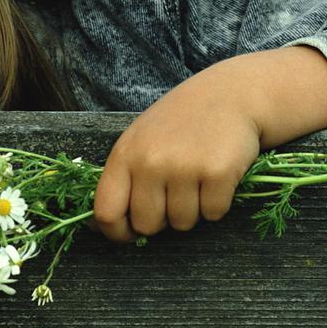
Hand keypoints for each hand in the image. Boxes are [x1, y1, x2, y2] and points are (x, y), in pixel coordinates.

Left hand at [93, 73, 260, 241]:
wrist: (230, 95)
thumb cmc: (180, 122)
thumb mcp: (140, 141)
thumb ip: (122, 178)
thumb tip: (96, 225)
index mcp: (125, 154)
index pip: (106, 212)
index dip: (116, 232)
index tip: (130, 232)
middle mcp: (150, 161)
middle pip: (146, 225)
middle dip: (161, 220)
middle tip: (174, 192)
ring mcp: (184, 167)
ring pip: (182, 223)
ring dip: (192, 210)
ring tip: (196, 177)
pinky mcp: (217, 173)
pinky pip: (213, 214)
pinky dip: (217, 203)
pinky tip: (216, 175)